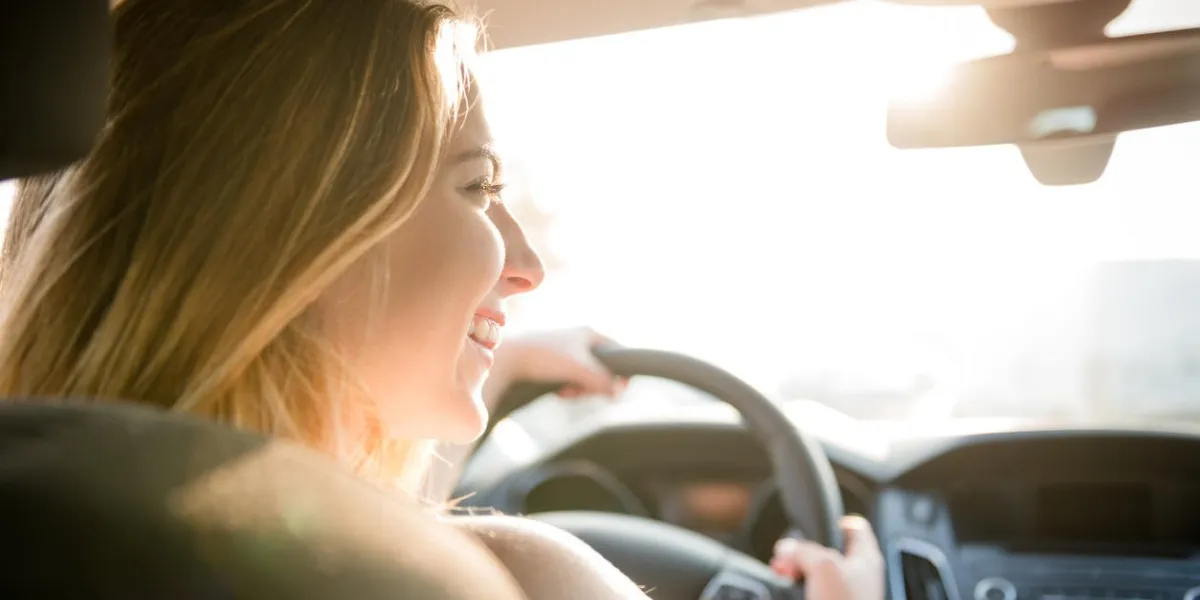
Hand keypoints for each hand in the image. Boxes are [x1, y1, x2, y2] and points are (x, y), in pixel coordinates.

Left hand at [485, 327, 625, 406]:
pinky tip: (558, 392)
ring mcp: (567, 351)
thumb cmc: (544, 358)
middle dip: (595, 385)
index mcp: (590, 334)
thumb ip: (602, 380)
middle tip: (583, 393)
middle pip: (603, 369)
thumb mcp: (578, 369)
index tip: (619, 390)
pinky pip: (572, 380)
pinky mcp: (554, 363)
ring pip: (587, 377)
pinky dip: (569, 389)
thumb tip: (619, 392)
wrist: (508, 358)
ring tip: (566, 392)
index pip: (620, 352)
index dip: (622, 373)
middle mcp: (580, 340)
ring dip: (581, 390)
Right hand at [770, 516, 883, 599]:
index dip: (834, 520)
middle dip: (803, 549)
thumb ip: (803, 549)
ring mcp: (844, 593)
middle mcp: (857, 574)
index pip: (855, 527)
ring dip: (796, 568)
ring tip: (781, 569)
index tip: (815, 524)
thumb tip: (787, 548)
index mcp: (865, 558)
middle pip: (828, 550)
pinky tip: (786, 586)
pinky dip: (797, 586)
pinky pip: (811, 590)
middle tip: (788, 553)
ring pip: (817, 572)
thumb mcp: (823, 565)